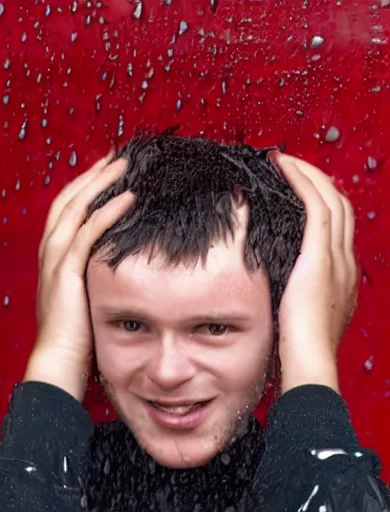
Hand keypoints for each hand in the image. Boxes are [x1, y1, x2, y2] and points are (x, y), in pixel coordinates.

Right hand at [24, 152, 133, 401]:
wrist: (57, 362)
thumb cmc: (76, 334)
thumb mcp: (84, 295)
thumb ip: (94, 274)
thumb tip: (120, 263)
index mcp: (53, 256)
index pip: (67, 210)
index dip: (85, 187)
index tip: (107, 172)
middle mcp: (50, 252)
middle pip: (68, 200)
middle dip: (92, 176)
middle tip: (116, 157)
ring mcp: (55, 261)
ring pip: (75, 209)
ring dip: (99, 184)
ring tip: (123, 166)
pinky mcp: (66, 273)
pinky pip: (88, 233)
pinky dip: (107, 213)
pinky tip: (128, 199)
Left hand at [272, 152, 357, 393]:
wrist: (311, 357)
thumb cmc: (301, 341)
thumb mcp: (303, 310)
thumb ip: (298, 290)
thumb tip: (277, 280)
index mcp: (342, 272)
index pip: (336, 223)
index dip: (320, 198)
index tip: (297, 186)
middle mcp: (345, 259)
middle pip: (339, 203)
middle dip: (316, 179)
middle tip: (291, 166)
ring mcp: (336, 256)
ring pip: (330, 198)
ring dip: (307, 173)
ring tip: (284, 160)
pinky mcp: (320, 255)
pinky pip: (315, 206)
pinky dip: (301, 181)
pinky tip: (283, 167)